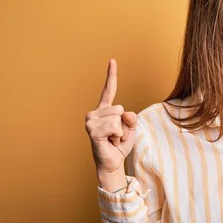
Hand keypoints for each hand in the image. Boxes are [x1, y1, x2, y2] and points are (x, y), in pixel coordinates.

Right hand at [85, 59, 137, 178]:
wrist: (112, 162)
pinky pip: (114, 126)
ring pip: (118, 117)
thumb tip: (125, 113)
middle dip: (124, 124)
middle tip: (116, 135)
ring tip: (112, 138)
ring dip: (120, 131)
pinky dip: (117, 136)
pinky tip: (109, 141)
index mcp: (105, 110)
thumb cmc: (119, 145)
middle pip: (120, 108)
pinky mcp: (92, 130)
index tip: (112, 60)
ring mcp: (91, 121)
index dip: (111, 75)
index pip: (109, 90)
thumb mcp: (131, 129)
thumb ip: (132, 119)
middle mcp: (95, 113)